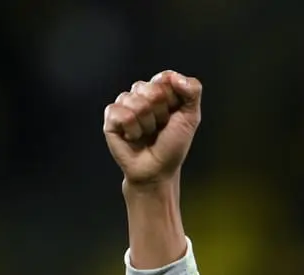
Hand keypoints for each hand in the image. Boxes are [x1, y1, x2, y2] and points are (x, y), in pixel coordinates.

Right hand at [103, 70, 201, 185]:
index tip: (174, 115)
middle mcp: (140, 94)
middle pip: (151, 89)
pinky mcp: (111, 117)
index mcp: (159, 90)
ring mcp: (124, 104)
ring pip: (137, 102)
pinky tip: (133, 137)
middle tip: (160, 127)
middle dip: (160, 113)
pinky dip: (133, 130)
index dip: (173, 99)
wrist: (157, 169)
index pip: (165, 78)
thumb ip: (192, 91)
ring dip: (147, 124)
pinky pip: (123, 114)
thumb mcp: (191, 117)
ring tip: (147, 134)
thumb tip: (175, 76)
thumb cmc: (172, 145)